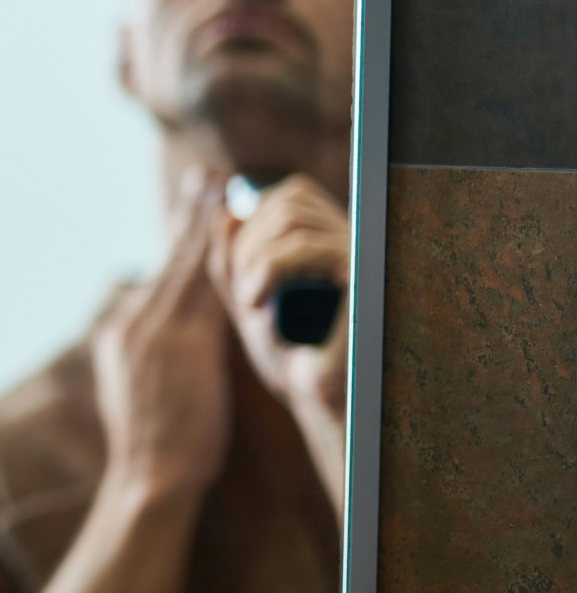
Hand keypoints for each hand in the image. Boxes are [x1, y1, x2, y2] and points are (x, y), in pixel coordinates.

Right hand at [91, 173, 232, 496]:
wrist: (150, 477)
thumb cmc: (158, 447)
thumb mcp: (140, 392)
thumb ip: (151, 356)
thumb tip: (167, 342)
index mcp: (120, 334)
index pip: (155, 277)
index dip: (176, 240)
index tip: (190, 210)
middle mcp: (132, 323)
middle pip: (168, 258)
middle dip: (188, 215)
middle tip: (205, 175)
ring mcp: (154, 331)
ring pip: (187, 265)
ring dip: (205, 221)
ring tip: (220, 185)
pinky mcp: (181, 342)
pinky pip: (206, 289)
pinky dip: (219, 255)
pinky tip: (233, 230)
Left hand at [207, 173, 349, 417]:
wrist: (319, 398)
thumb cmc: (290, 353)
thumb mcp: (248, 299)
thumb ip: (230, 260)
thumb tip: (225, 211)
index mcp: (335, 237)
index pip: (293, 194)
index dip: (254, 221)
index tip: (240, 271)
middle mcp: (356, 238)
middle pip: (290, 199)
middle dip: (249, 240)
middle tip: (242, 289)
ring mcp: (365, 254)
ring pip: (295, 216)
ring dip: (254, 255)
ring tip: (248, 299)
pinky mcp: (366, 278)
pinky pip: (310, 246)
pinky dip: (268, 266)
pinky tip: (255, 300)